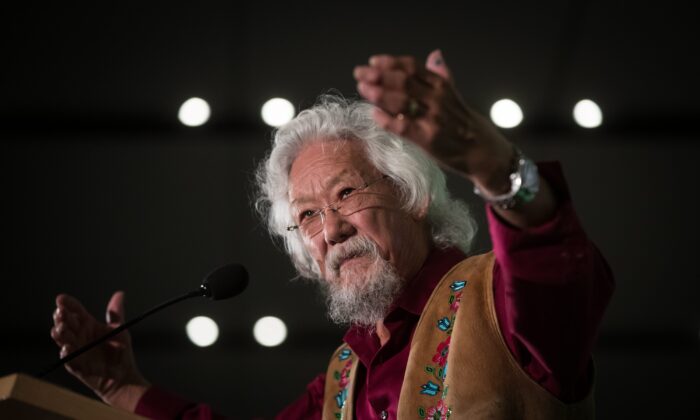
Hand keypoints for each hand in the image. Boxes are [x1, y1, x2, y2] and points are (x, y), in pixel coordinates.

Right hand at [50, 291, 149, 410]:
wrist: (124, 374)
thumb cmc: (120, 350)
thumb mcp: (119, 329)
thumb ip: (116, 313)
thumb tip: (120, 293)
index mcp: (88, 325)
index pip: (75, 311)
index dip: (67, 304)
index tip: (60, 298)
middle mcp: (79, 336)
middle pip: (65, 324)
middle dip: (61, 318)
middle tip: (60, 312)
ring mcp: (77, 350)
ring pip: (63, 340)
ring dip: (60, 334)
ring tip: (61, 328)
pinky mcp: (77, 366)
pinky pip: (70, 360)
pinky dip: (67, 354)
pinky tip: (66, 348)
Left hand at [353, 49, 514, 192]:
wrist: (483, 151)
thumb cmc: (465, 124)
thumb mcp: (455, 96)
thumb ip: (442, 76)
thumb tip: (435, 55)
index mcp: (442, 85)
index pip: (412, 67)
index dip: (390, 62)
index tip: (372, 61)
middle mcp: (437, 99)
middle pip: (403, 80)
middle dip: (378, 75)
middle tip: (359, 73)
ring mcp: (432, 118)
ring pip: (401, 101)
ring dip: (378, 93)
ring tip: (363, 88)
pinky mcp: (428, 139)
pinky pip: (402, 126)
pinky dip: (386, 119)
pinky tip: (374, 114)